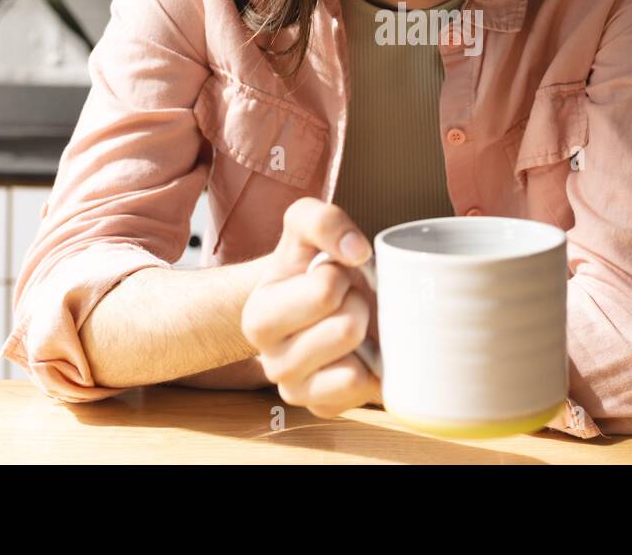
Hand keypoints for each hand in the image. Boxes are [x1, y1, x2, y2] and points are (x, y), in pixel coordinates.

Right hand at [241, 198, 380, 419]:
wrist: (323, 300)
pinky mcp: (324, 410)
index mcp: (258, 317)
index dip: (341, 274)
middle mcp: (269, 362)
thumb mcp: (308, 228)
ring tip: (352, 324)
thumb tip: (356, 250)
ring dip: (366, 337)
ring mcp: (297, 391)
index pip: (326, 290)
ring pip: (355, 366)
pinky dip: (373, 370)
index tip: (332, 274)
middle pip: (347, 328)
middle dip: (358, 305)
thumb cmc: (314, 266)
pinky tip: (360, 354)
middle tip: (346, 300)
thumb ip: (323, 221)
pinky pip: (363, 392)